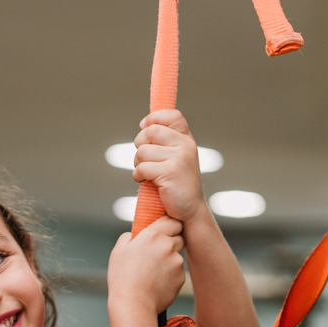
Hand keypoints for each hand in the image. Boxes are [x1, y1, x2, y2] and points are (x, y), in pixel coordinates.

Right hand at [107, 215, 185, 315]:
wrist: (133, 304)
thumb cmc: (122, 278)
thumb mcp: (118, 251)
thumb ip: (129, 236)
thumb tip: (135, 235)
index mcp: (153, 235)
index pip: (172, 220)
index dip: (168, 225)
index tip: (162, 231)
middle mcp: (168, 245)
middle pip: (178, 236)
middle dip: (170, 241)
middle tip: (156, 252)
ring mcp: (177, 262)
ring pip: (178, 255)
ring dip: (170, 258)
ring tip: (152, 271)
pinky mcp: (181, 277)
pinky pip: (178, 271)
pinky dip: (171, 274)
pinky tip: (157, 282)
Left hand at [133, 109, 204, 224]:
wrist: (189, 210)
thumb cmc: (178, 184)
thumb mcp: (177, 158)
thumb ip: (166, 141)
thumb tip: (144, 124)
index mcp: (187, 139)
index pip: (172, 115)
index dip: (154, 118)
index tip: (145, 127)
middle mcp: (185, 146)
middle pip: (150, 132)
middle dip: (140, 144)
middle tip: (143, 159)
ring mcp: (179, 158)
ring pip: (143, 151)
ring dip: (138, 164)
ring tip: (146, 174)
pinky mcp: (170, 173)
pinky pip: (142, 168)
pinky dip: (138, 176)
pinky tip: (145, 182)